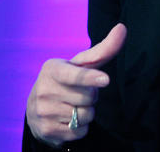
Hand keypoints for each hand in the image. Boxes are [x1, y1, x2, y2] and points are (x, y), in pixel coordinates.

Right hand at [26, 23, 126, 146]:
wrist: (37, 108)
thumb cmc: (66, 80)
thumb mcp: (80, 65)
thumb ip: (103, 49)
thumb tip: (122, 28)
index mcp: (52, 69)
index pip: (75, 75)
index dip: (90, 78)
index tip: (104, 80)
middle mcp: (44, 90)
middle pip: (88, 97)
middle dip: (90, 96)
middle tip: (78, 93)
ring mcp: (43, 111)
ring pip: (85, 116)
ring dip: (87, 113)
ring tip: (73, 105)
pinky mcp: (46, 130)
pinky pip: (80, 132)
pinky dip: (81, 127)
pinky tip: (68, 120)